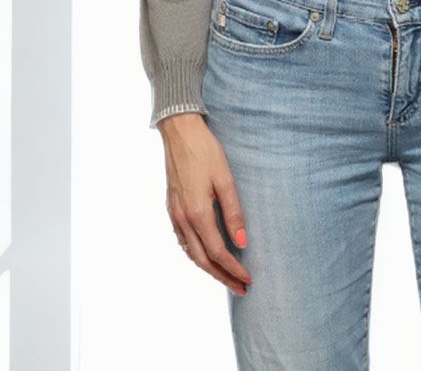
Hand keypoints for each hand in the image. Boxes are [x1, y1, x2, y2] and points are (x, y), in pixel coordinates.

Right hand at [158, 112, 252, 295]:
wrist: (179, 133)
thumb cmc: (205, 152)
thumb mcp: (225, 179)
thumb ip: (234, 212)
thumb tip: (243, 242)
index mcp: (198, 213)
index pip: (219, 252)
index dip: (234, 268)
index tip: (249, 279)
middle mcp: (183, 219)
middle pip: (203, 260)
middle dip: (223, 277)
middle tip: (241, 288)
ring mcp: (174, 215)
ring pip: (191, 253)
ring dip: (209, 269)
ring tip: (226, 276)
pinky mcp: (171, 208)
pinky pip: (183, 241)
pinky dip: (196, 254)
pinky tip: (206, 254)